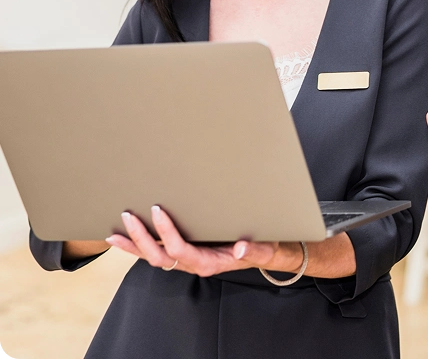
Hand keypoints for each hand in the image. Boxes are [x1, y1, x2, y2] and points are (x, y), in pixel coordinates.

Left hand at [105, 206, 302, 277]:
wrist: (262, 254)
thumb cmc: (262, 247)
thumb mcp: (264, 247)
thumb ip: (255, 249)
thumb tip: (241, 248)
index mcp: (208, 263)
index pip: (180, 250)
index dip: (166, 233)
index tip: (158, 210)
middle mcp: (193, 264)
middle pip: (159, 257)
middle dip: (142, 238)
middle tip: (129, 215)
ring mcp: (186, 261)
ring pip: (153, 258)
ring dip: (133, 246)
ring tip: (115, 232)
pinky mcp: (184, 254)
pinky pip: (157, 253)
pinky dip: (139, 246)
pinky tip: (125, 237)